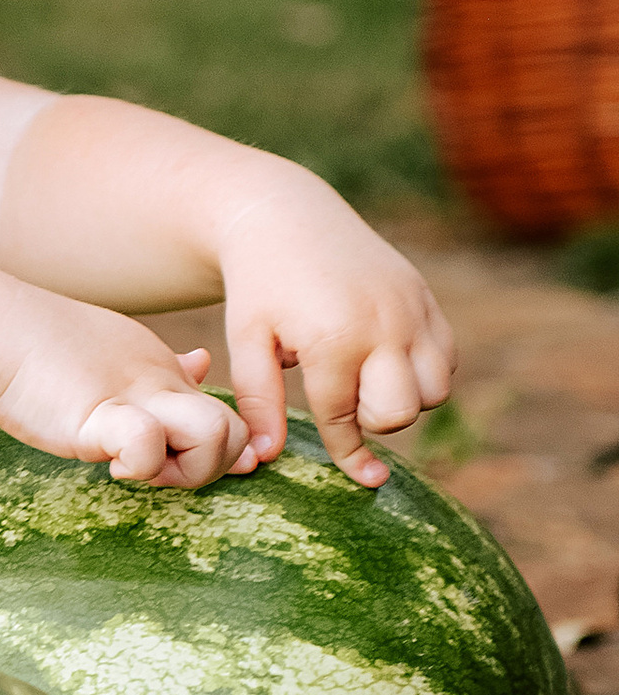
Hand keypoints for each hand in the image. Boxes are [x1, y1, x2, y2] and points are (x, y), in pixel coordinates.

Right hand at [0, 295, 250, 489]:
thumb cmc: (35, 342)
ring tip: (137, 469)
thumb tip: (202, 362)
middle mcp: (161, 378)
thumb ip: (158, 365)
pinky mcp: (103, 414)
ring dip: (189, 470)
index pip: (223, 412)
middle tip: (154, 468)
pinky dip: (140, 468)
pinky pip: (150, 445)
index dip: (214, 448)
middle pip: (236, 429)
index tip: (171, 459)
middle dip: (208, 466)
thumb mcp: (112, 349)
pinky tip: (109, 465)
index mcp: (161, 365)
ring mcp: (137, 395)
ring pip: (218, 435)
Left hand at [213, 181, 455, 486]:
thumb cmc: (259, 284)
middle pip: (402, 413)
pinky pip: (447, 359)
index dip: (349, 452)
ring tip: (364, 376)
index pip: (346, 418)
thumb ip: (257, 400)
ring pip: (436, 391)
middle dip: (375, 420)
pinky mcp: (425, 297)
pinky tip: (386, 357)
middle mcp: (382, 325)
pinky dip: (425, 371)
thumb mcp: (246, 339)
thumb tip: (266, 458)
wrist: (286, 215)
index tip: (365, 479)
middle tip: (343, 396)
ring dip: (405, 397)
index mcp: (333, 340)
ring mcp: (410, 309)